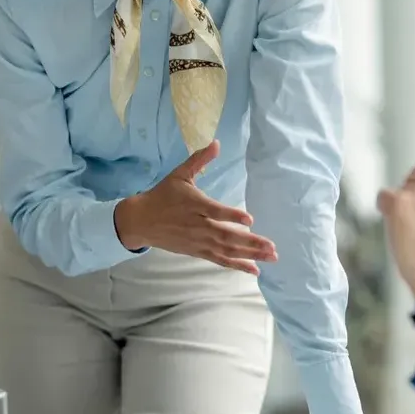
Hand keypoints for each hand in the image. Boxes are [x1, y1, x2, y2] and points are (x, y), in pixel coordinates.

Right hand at [114, 141, 277, 273]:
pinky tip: (255, 270)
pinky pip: (220, 260)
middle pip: (226, 236)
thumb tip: (216, 143)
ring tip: (271, 257)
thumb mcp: (179, 175)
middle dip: (251, 243)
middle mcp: (199, 226)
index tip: (249, 220)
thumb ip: (199, 160)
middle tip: (272, 247)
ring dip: (250, 255)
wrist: (141, 221)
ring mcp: (199, 241)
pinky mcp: (198, 252)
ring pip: (227, 250)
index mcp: (195, 205)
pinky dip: (237, 265)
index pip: (215, 212)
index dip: (231, 216)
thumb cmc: (163, 195)